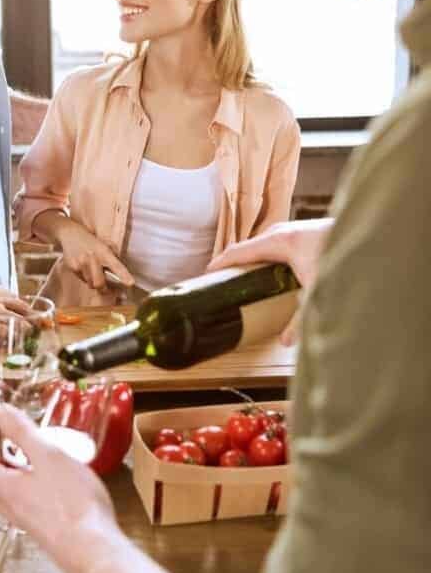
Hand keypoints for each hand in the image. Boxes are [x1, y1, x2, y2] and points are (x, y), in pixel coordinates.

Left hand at [0, 405, 116, 572]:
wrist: (94, 550)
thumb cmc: (70, 501)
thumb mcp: (47, 454)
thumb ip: (22, 432)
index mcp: (6, 489)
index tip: (19, 439)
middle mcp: (14, 511)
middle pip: (4, 482)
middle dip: (20, 461)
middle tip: (42, 449)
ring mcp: (32, 526)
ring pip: (24, 496)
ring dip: (38, 477)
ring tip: (62, 466)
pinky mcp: (51, 535)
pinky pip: (42, 509)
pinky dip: (52, 494)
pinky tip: (75, 490)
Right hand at [54, 218, 133, 292]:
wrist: (70, 234)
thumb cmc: (91, 241)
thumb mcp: (105, 245)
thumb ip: (112, 258)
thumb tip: (120, 276)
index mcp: (104, 251)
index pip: (116, 265)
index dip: (124, 275)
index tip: (130, 283)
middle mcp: (92, 257)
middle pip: (99, 283)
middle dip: (104, 288)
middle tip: (107, 288)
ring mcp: (81, 263)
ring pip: (90, 283)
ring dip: (94, 282)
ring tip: (93, 273)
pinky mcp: (72, 267)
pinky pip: (82, 280)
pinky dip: (86, 278)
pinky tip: (85, 268)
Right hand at [207, 217, 332, 343]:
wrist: (369, 238)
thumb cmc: (340, 257)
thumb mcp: (318, 291)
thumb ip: (301, 319)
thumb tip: (285, 342)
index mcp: (277, 242)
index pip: (237, 251)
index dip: (219, 264)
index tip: (204, 275)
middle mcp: (279, 231)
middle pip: (246, 248)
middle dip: (231, 265)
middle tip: (219, 283)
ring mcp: (290, 230)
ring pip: (259, 246)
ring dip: (248, 261)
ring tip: (239, 280)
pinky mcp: (299, 234)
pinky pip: (271, 246)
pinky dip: (262, 259)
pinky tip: (266, 273)